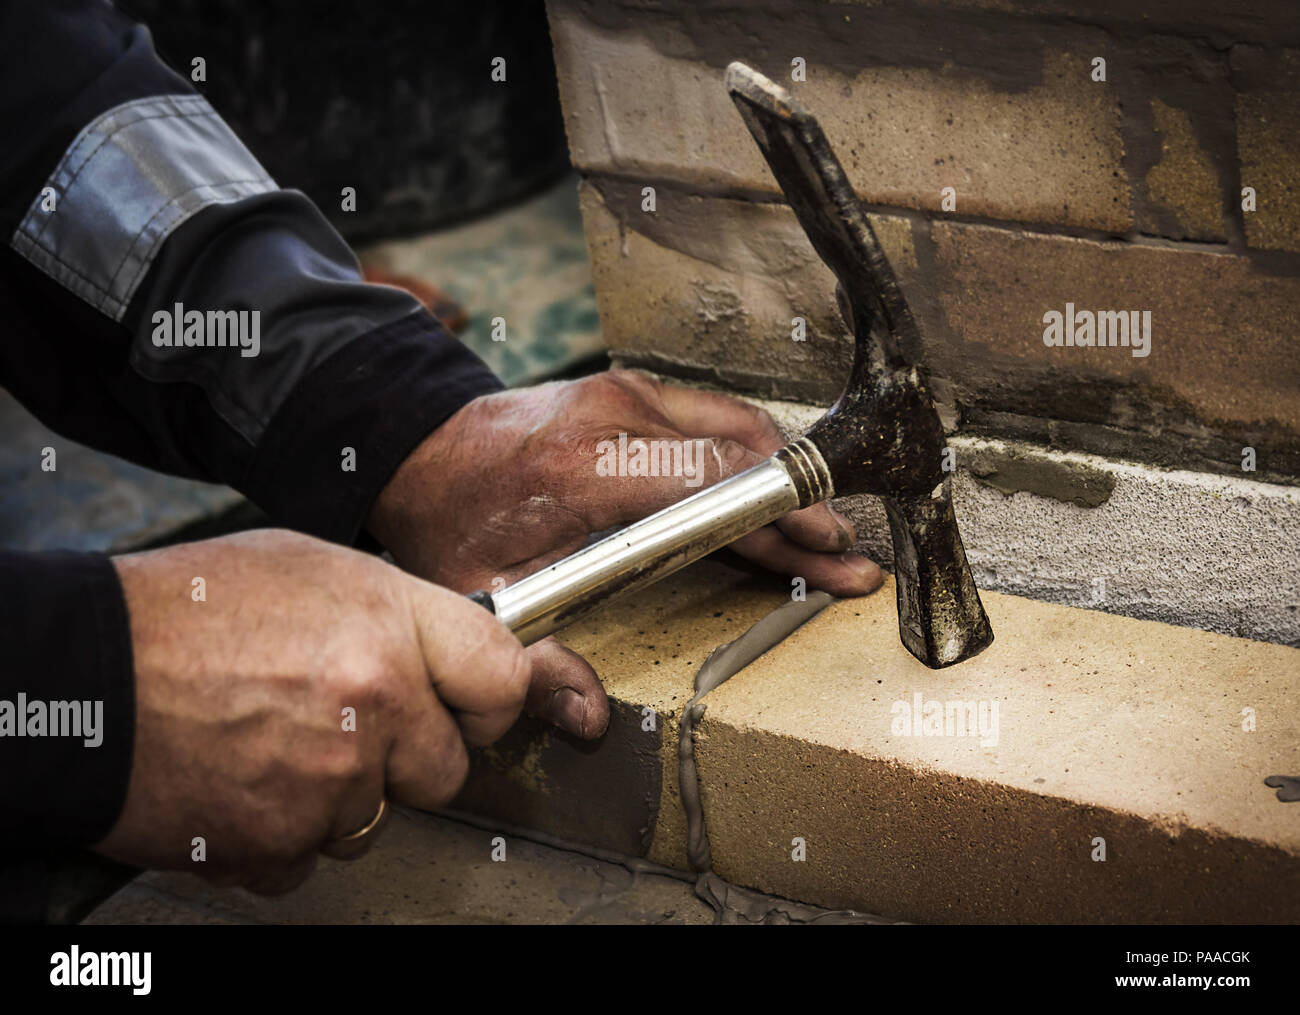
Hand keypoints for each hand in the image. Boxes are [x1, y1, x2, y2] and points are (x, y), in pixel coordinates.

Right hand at [97, 529, 529, 894]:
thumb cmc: (185, 611)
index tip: (468, 707)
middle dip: (407, 757)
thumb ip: (395, 614)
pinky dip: (283, 831)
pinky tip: (244, 780)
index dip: (487, 699)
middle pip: (446, 770)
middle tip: (347, 727)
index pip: (501, 679)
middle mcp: (371, 706)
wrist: (83, 676)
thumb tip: (444, 654)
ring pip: (375, 819)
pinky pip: (312, 856)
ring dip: (339, 796)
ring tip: (274, 743)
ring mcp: (328, 783)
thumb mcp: (310, 568)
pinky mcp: (278, 842)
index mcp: (387, 628)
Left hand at [368, 370, 882, 739]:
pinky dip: (755, 455)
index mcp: (591, 467)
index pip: (717, 483)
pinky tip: (778, 494)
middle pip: (743, 456)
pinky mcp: (634, 387)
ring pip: (740, 427)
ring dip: (786, 479)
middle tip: (847, 554)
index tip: (830, 546)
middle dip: (803, 510)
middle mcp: (620, 415)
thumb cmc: (456, 519)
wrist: (421, 448)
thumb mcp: (485, 595)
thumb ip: (539, 660)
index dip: (782, 515)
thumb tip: (588, 717)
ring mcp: (629, 391)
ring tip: (824, 530)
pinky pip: (716, 414)